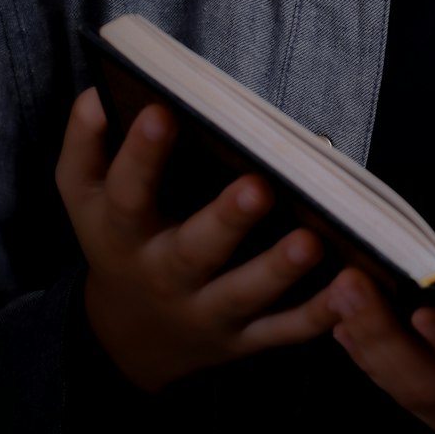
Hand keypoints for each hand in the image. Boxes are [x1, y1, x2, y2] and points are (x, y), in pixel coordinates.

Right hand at [55, 88, 336, 390]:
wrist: (127, 338)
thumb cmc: (116, 239)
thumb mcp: (83, 196)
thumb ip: (85, 144)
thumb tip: (95, 94)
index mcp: (123, 232)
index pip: (127, 192)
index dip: (141, 154)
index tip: (163, 110)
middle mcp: (163, 275)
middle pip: (193, 251)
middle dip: (226, 220)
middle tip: (259, 184)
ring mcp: (206, 311)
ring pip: (244, 294)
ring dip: (279, 269)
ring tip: (313, 239)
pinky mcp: (244, 339)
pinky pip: (284, 330)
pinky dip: (320, 314)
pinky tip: (351, 286)